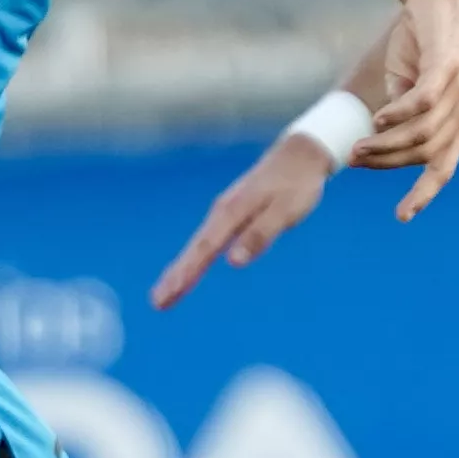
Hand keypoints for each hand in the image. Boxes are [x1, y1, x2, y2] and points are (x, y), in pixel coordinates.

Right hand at [151, 135, 335, 308]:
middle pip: (196, 249)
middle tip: (157, 303)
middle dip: (176, 276)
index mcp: (232, 212)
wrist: (301, 154)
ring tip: (166, 294)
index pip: (205, 249)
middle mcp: (222, 211)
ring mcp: (225, 212)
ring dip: (182, 270)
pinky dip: (196, 258)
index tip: (169, 293)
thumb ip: (260, 234)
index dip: (187, 273)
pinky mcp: (231, 214)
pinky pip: (208, 240)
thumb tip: (233, 261)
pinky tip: (189, 270)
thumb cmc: (297, 184)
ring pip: (199, 245)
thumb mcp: (285, 211)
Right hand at [351, 0, 458, 218]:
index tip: (401, 217)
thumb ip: (398, 115)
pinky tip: (377, 119)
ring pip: (422, 134)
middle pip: (425, 154)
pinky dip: (399, 115)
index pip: (443, 167)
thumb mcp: (406, 85)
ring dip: (387, 144)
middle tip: (354, 159)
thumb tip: (377, 141)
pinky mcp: (447, 67)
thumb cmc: (419, 42)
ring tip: (358, 146)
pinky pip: (422, 103)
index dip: (423, 194)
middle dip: (387, 162)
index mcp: (458, 122)